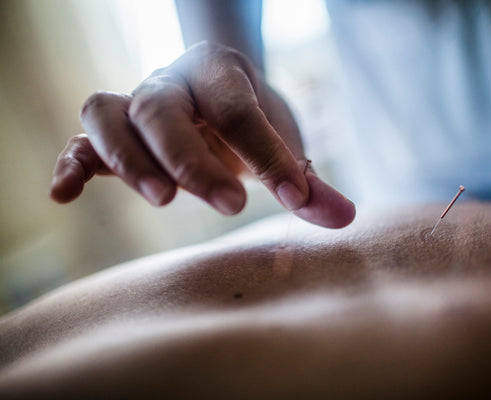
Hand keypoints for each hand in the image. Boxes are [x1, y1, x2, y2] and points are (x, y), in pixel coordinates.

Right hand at [49, 42, 354, 227]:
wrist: (214, 94)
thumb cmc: (249, 120)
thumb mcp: (283, 142)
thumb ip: (309, 182)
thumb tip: (345, 219)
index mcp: (219, 74)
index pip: (237, 109)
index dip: (267, 152)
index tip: (296, 197)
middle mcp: (170, 83)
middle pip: (162, 109)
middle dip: (193, 160)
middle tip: (232, 205)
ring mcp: (135, 104)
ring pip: (108, 114)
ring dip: (128, 158)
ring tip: (163, 199)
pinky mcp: (112, 134)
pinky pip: (80, 140)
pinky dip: (71, 162)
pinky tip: (65, 193)